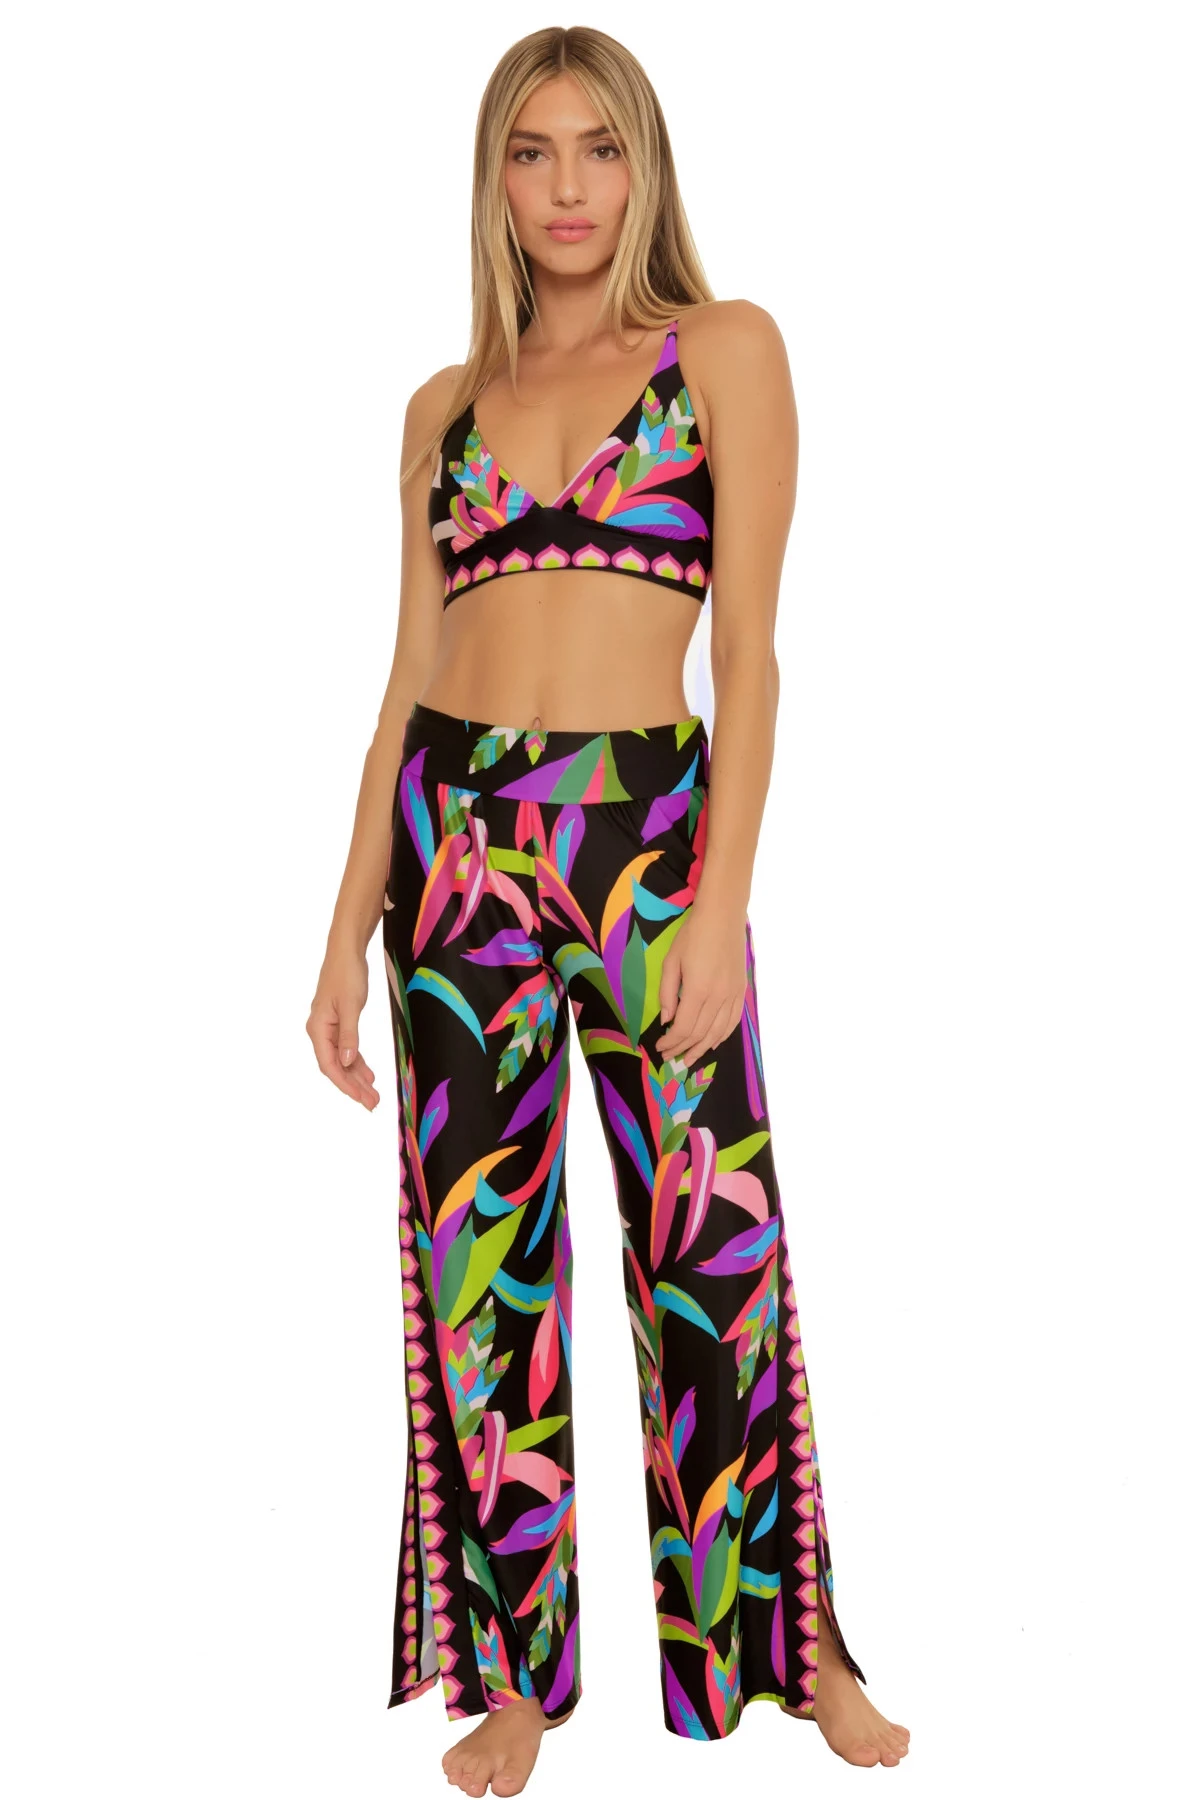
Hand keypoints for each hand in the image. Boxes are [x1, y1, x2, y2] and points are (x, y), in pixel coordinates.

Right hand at [307, 946, 379, 1108]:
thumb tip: (347, 1061)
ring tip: (373, 1094)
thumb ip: (349, 1035)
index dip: (345, 1084)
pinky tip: (368, 1074)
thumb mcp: (351, 1006)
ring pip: (342, 1060)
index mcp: (318, 1028)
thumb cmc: (347, 975)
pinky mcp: (339, 1023)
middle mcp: (320, 1031)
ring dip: (357, 1077)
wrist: (346, 952)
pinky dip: (358, 1062)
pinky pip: (347, 1049)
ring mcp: (329, 1028)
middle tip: (372, 1103)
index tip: (360, 1098)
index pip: (329, 1065)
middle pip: (336, 1066)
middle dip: (353, 1086)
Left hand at [655, 900, 747, 1066]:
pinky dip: (722, 1036)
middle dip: (682, 1049)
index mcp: (698, 991)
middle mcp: (718, 998)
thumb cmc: (692, 936)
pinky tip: (713, 1043)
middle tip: (670, 1058)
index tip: (659, 1047)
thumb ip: (668, 993)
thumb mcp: (671, 961)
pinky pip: (733, 1021)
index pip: (683, 1028)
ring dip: (702, 1048)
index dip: (671, 1042)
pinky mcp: (741, 991)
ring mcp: (732, 995)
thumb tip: (667, 1020)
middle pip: (700, 1034)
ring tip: (690, 1059)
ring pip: (718, 1032)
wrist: (723, 917)